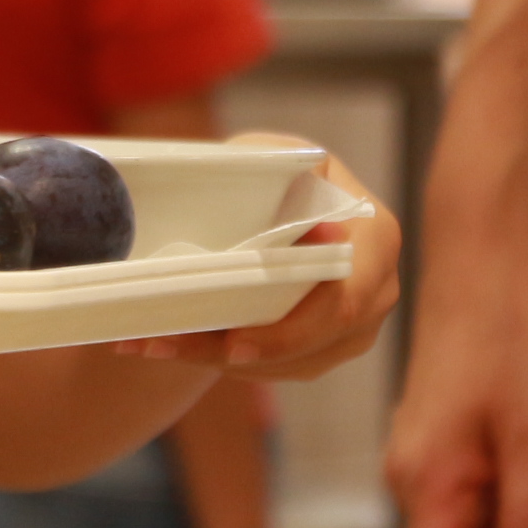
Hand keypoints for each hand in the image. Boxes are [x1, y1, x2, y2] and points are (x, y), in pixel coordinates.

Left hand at [125, 142, 402, 384]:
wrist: (271, 200)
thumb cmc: (271, 173)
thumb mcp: (270, 159)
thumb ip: (284, 180)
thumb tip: (320, 232)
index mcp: (376, 237)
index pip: (343, 302)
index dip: (290, 330)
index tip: (233, 344)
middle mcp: (377, 289)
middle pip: (311, 344)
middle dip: (232, 350)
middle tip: (166, 346)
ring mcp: (356, 327)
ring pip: (285, 363)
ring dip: (213, 357)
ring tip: (150, 341)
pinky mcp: (324, 348)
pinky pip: (273, 368)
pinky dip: (219, 359)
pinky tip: (168, 344)